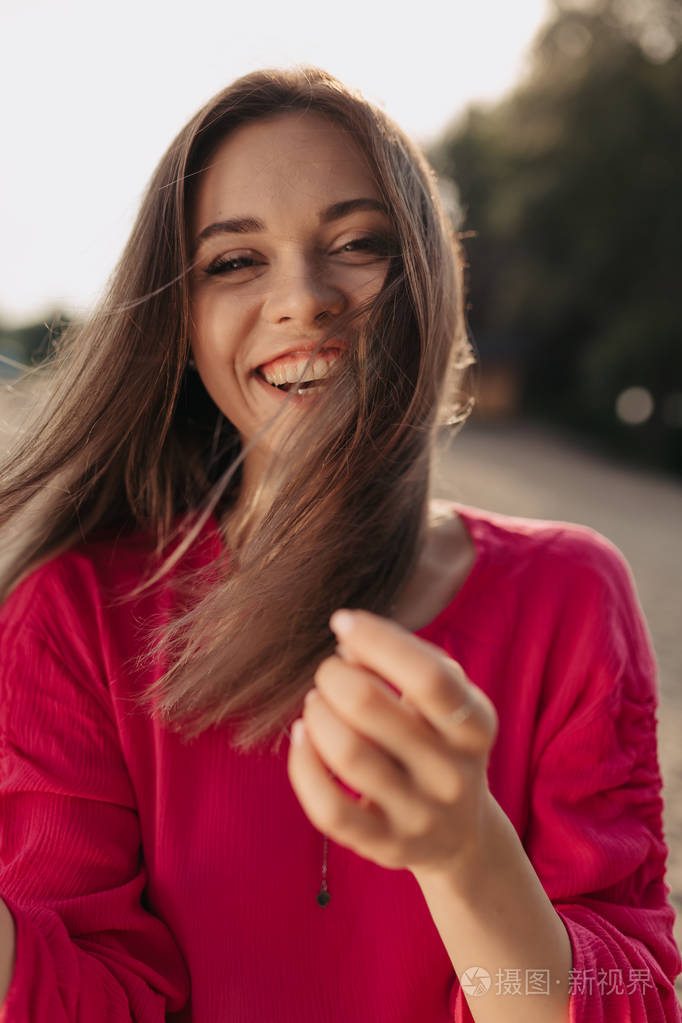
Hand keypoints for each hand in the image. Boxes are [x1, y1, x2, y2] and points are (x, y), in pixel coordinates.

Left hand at [287, 608, 498, 879]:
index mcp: (476, 726)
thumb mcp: (441, 701)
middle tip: (329, 671)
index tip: (343, 621)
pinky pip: (329, 809)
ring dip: (317, 714)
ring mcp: (420, 816)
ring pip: (348, 755)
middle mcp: (453, 774)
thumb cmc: (439, 741)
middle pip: (372, 708)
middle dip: (334, 676)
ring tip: (316, 703)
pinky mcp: (384, 846)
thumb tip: (348, 638)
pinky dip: (303, 765)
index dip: (378, 640)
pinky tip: (302, 738)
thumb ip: (405, 661)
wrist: (460, 834)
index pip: (429, 677)